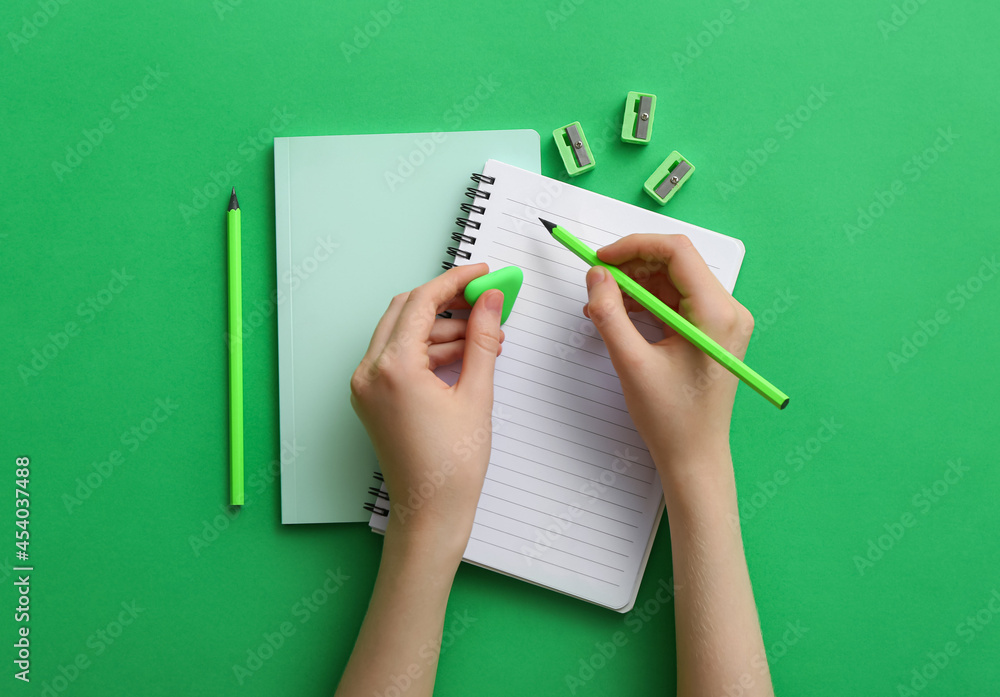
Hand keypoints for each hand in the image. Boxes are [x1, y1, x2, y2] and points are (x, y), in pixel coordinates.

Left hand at [350, 263, 503, 563]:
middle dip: (448, 301)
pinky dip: (428, 349)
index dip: (455, 280)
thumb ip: (483, 339)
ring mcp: (366, 385)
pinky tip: (463, 355)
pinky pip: (398, 356)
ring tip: (484, 334)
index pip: (423, 302)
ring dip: (441, 327)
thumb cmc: (451, 468)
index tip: (482, 272)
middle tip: (484, 297)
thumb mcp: (476, 395)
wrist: (430, 513)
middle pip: (407, 310)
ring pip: (403, 332)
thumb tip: (490, 300)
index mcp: (392, 368)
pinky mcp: (372, 398)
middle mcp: (370, 372)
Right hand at [582, 234, 753, 483]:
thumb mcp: (631, 362)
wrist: (695, 456)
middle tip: (596, 278)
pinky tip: (619, 314)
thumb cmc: (671, 418)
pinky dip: (646, 302)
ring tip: (602, 302)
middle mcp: (727, 311)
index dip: (634, 246)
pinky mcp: (711, 332)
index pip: (677, 252)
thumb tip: (596, 276)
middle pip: (676, 263)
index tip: (601, 258)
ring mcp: (721, 321)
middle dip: (632, 264)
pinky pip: (676, 301)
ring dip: (636, 284)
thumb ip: (609, 313)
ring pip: (673, 281)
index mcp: (716, 314)